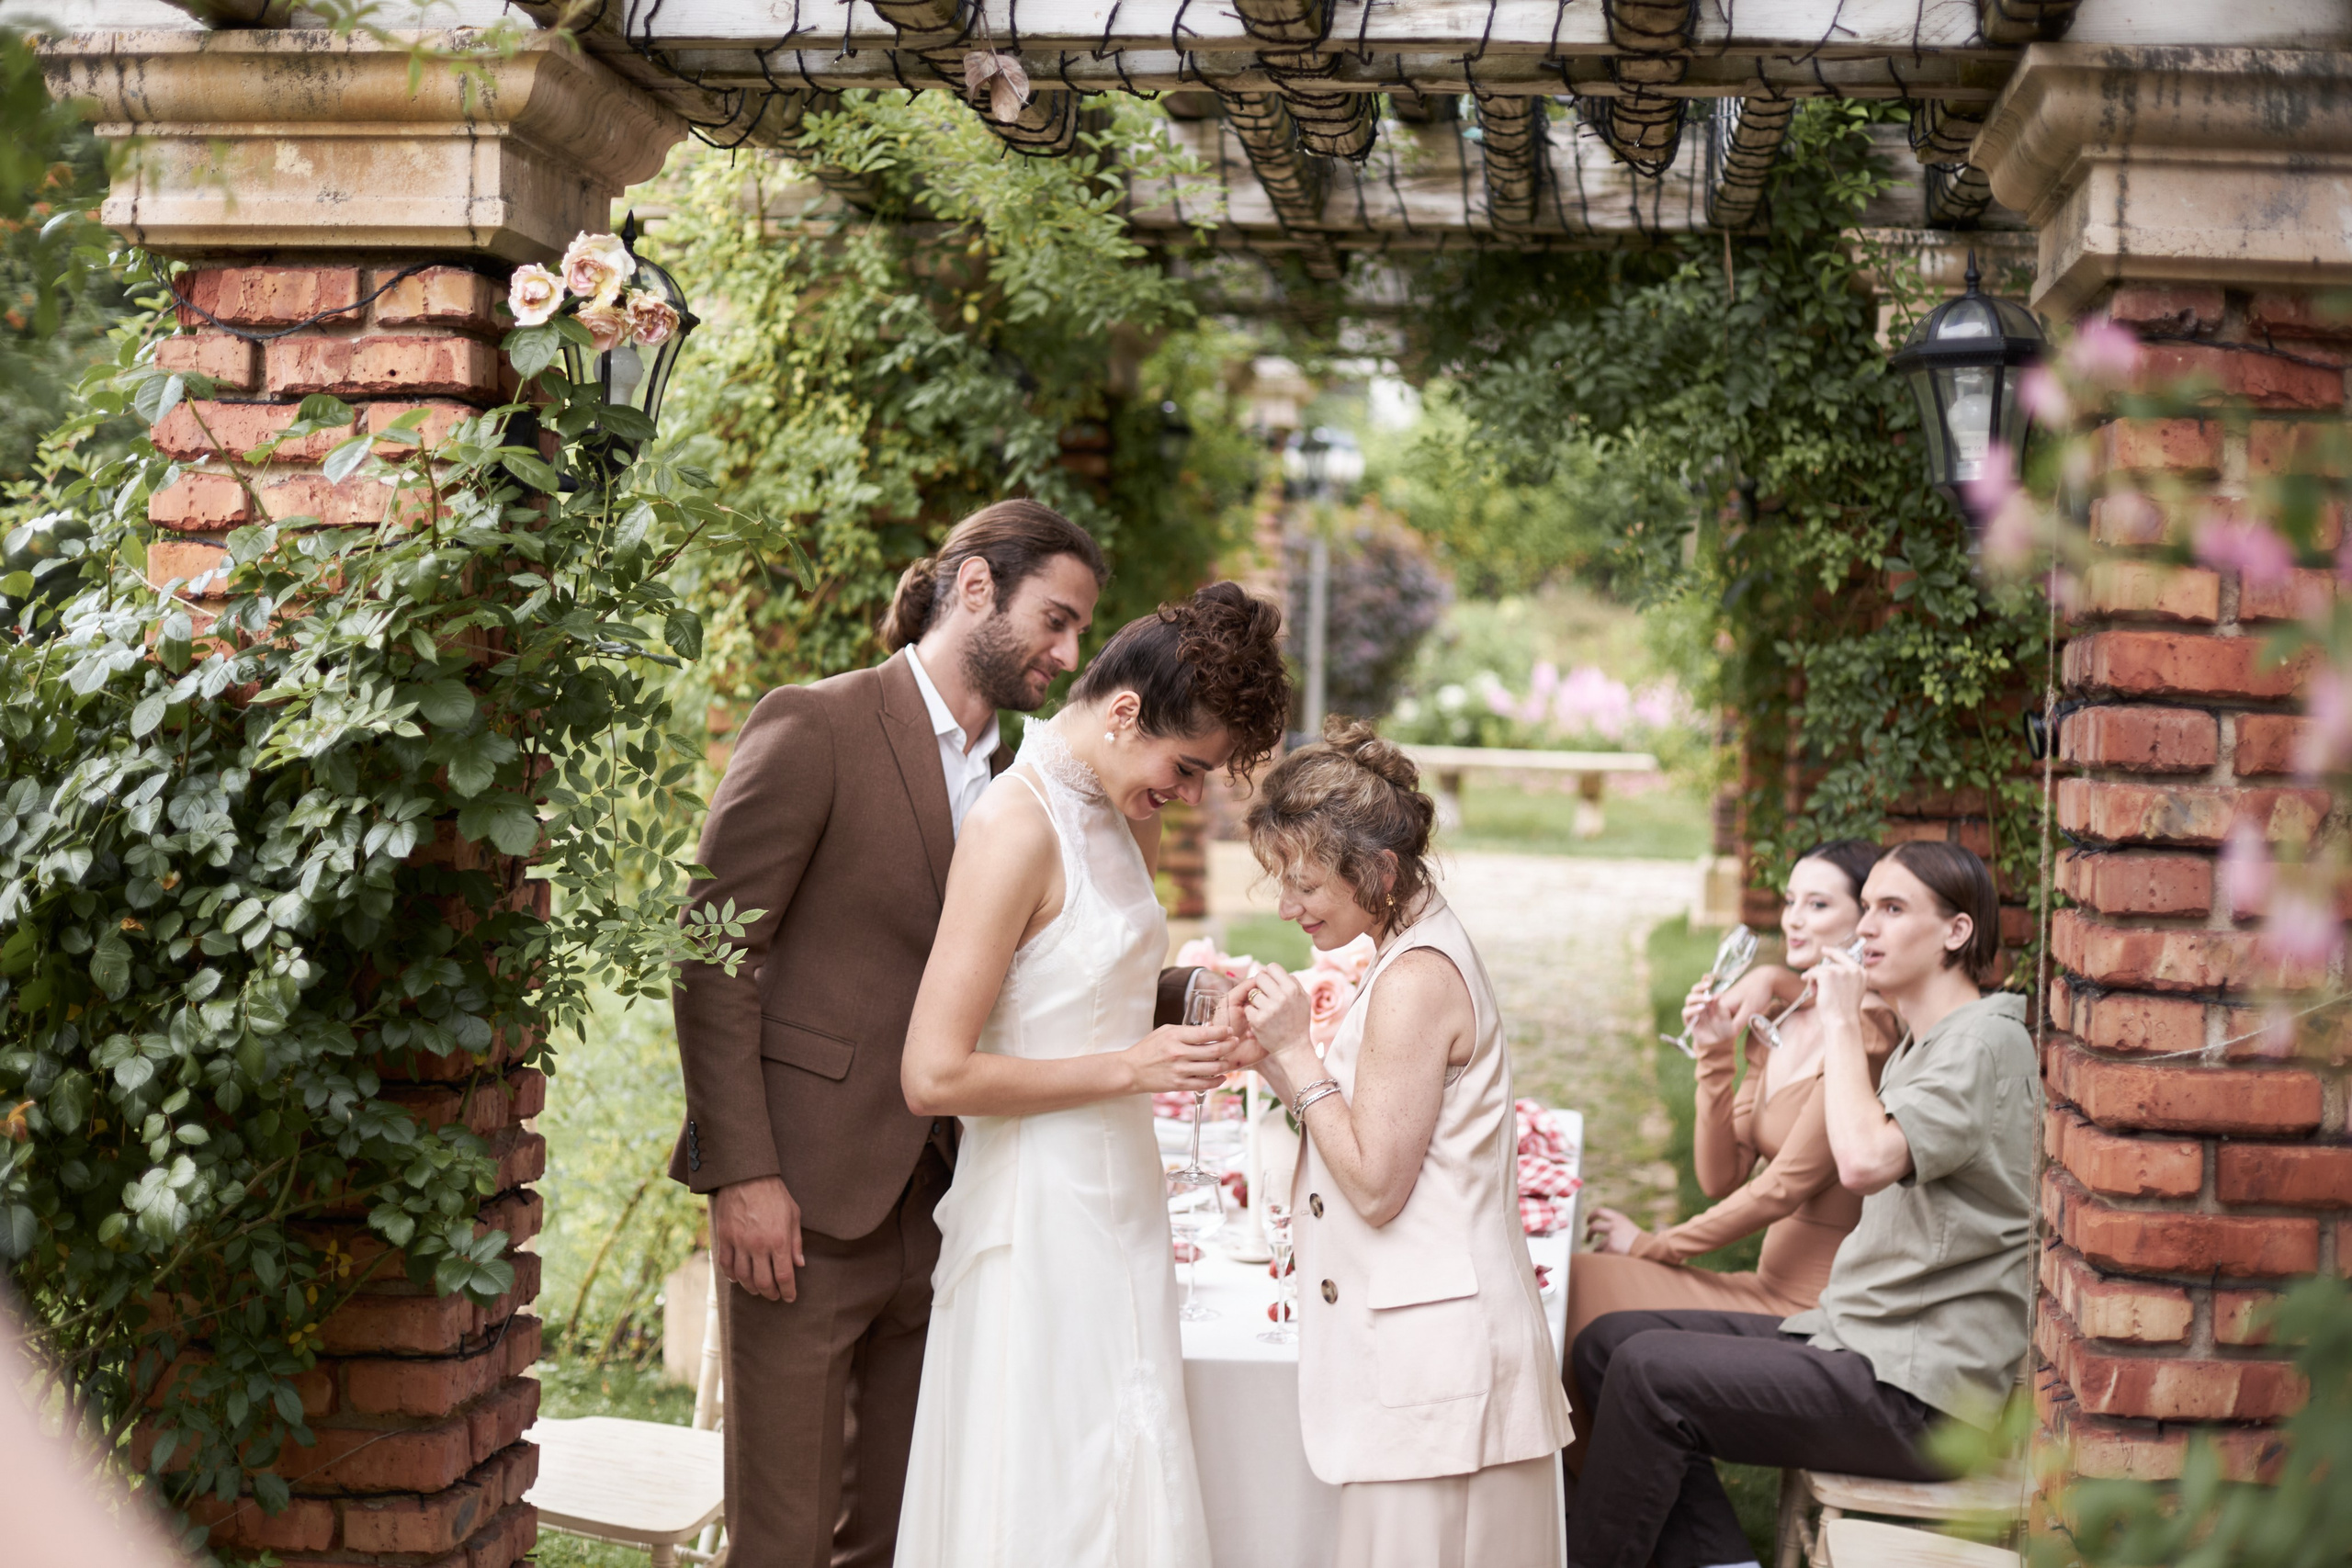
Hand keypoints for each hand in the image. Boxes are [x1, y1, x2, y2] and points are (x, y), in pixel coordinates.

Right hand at [712, 1175, 804, 1303]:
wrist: (747, 1176)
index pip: (784, 1276)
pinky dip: (731, 1276)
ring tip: (757, 1289)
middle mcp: (759, 1245)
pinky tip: (737, 1279)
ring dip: (751, 1288)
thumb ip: (796, 1242)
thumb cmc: (774, 1194)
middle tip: (774, 1296)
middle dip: (770, 1293)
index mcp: (779, 1240)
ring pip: (743, 1277)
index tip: (790, 1297)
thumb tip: (799, 1264)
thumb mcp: (793, 1214)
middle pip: (763, 1282)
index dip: (788, 1291)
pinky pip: (726, 1264)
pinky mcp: (725, 1237)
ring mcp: (739, 1242)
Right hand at [1122, 1023, 1230, 1094]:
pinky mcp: (1179, 1085)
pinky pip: (1205, 1084)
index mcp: (1175, 1037)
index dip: (1222, 1032)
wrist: (1131, 1070)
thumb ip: (1185, 1030)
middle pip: (1214, 1050)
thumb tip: (1208, 1029)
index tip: (1229, 1031)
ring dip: (1226, 1064)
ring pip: (1213, 1068)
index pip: (1206, 1033)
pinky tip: (1223, 1076)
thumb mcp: (1165, 1031)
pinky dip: (1218, 1081)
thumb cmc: (1148, 1049)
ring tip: (1230, 1060)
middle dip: (1229, 1046)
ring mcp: (1180, 1071)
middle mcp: (1179, 1054)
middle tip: (1235, 1042)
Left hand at [1238, 964, 1313, 1062]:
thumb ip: (1293, 982)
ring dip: (1255, 1001)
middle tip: (1264, 996)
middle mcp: (1281, 997)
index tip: (1269, 983)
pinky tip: (1260, 1020)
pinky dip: (1252, 1014)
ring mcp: (1269, 1009)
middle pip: (1260, 977)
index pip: (1272, 967)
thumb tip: (1277, 970)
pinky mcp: (1258, 1020)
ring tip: (1264, 1010)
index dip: (1269, 974)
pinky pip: (1248, 1008)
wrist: (1294, 1048)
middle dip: (1260, 985)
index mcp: (1292, 989)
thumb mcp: (1303, 999)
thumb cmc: (1298, 1022)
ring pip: (1252, 993)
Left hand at [1585, 1206, 1643, 1255]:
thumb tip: (1599, 1227)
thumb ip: (1616, 1225)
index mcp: (1619, 1218)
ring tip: (1607, 1254)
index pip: (1600, 1211)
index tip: (1588, 1222)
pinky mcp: (1612, 1247)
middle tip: (1588, 1239)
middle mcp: (1614, 1225)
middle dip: (1589, 1234)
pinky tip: (1611, 1259)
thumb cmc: (1639, 1241)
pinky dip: (1604, 1257)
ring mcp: (1612, 1237)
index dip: (1591, 1216)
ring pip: (1598, 1245)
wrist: (1649, 1249)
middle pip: (1594, 1227)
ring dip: (1600, 1250)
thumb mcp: (1628, 1227)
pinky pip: (1602, 1254)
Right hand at [1682, 977, 1733, 1054]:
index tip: (1709, 977)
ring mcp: (1694, 1012)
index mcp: (1709, 1000)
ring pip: (1689, 999)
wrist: (1720, 1043)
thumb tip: (1716, 994)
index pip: (1704, 988)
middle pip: (1694, 991)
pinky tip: (1701, 1009)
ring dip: (1697, 997)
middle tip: (1708, 986)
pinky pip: (1686, 1012)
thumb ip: (1719, 1006)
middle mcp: (1700, 1004)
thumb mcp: (1724, 1016)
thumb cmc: (1725, 1029)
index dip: (1705, 981)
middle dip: (1700, 987)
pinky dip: (1692, 1009)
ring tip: (1706, 1000)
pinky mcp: (1689, 1020)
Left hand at [1812, 947, 1867, 1026]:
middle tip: (1813, 967)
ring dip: (1815, 980)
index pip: (1847, 957)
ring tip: (1817, 993)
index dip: (1834, 953)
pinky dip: (1810, 981)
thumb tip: (1829, 968)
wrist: (1842, 1020)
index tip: (1825, 949)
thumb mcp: (1851, 990)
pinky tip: (1813, 991)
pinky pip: (1813, 973)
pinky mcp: (1828, 974)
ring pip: (1820, 969)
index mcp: (1862, 973)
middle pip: (1832, 962)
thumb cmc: (1844, 1011)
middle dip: (1821, 968)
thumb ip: (1845, 978)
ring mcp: (1841, 971)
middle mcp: (1854, 969)